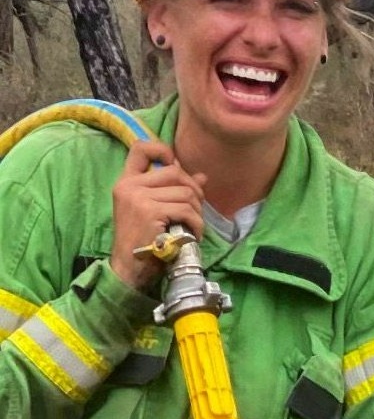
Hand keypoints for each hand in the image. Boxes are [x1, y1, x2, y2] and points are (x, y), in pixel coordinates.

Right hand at [109, 140, 205, 291]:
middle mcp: (129, 186)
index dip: (163, 150)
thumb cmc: (143, 240)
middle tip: (196, 209)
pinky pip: (186, 209)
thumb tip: (202, 177)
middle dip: (194, 190)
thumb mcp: (154, 210)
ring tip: (194, 225)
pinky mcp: (150, 212)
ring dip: (197, 211)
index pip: (141, 149)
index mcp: (126, 182)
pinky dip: (197, 223)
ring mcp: (138, 198)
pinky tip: (194, 234)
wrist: (129, 269)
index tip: (175, 166)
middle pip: (175, 172)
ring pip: (185, 192)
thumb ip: (173, 190)